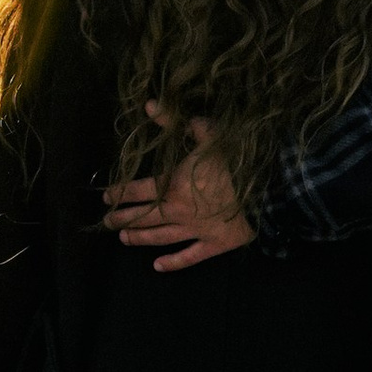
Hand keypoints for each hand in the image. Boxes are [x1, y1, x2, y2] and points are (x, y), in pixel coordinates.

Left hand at [100, 114, 252, 269]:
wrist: (265, 193)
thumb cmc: (235, 162)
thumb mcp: (208, 134)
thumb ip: (176, 121)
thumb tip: (150, 104)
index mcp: (172, 185)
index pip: (137, 190)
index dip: (119, 193)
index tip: (106, 196)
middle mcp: (176, 211)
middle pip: (143, 217)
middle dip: (122, 219)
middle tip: (107, 223)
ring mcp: (194, 231)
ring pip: (160, 237)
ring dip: (140, 239)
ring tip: (124, 240)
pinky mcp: (213, 245)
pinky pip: (189, 256)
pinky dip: (173, 263)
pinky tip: (158, 267)